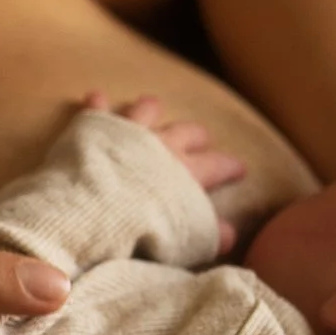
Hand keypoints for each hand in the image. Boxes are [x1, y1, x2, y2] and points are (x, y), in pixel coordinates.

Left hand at [81, 88, 246, 251]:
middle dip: (196, 135)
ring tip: (152, 104)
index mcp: (185, 172)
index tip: (241, 168)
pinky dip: (97, 104)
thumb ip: (206, 234)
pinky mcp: (96, 131)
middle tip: (202, 137)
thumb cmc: (141, 229)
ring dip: (149, 109)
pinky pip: (96, 112)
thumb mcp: (182, 239)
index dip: (230, 167)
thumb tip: (231, 235)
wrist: (94, 210)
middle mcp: (162, 146)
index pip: (216, 166)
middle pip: (186, 133)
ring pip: (145, 112)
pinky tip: (95, 95)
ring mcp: (128, 133)